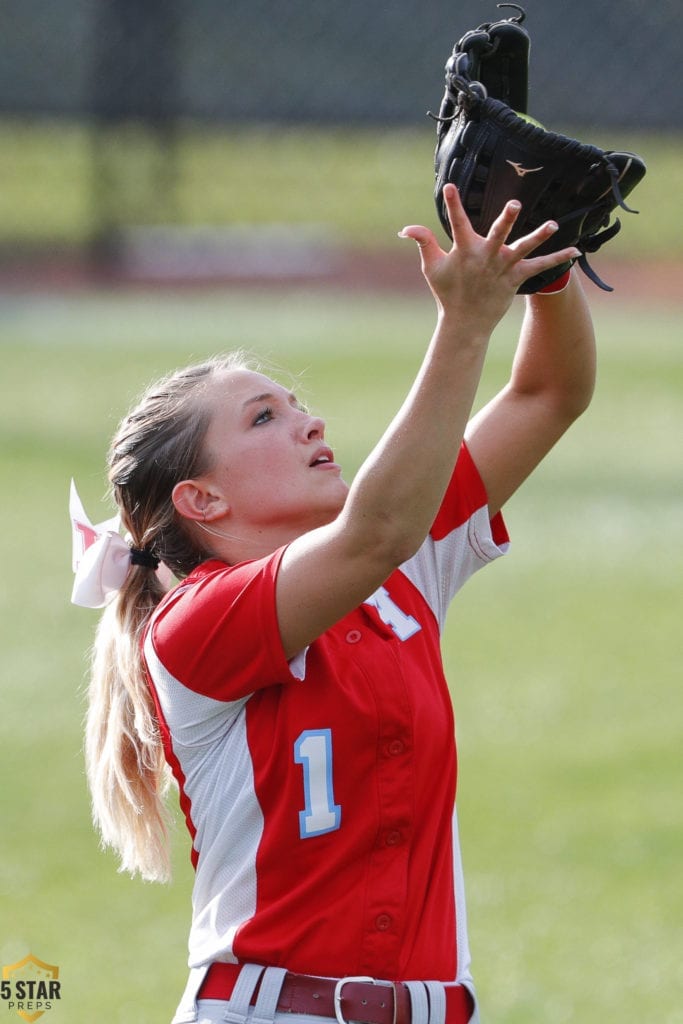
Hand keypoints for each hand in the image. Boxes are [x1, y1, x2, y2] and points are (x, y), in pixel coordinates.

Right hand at [400, 184, 579, 331]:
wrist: (465, 323)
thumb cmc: (448, 292)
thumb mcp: (432, 266)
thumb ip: (423, 242)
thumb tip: (406, 228)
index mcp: (464, 251)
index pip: (456, 223)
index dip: (452, 205)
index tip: (450, 186)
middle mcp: (486, 257)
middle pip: (498, 235)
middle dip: (506, 220)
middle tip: (514, 204)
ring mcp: (503, 268)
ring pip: (523, 249)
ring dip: (539, 237)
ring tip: (553, 225)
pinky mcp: (516, 279)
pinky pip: (540, 268)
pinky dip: (558, 260)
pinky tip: (576, 252)